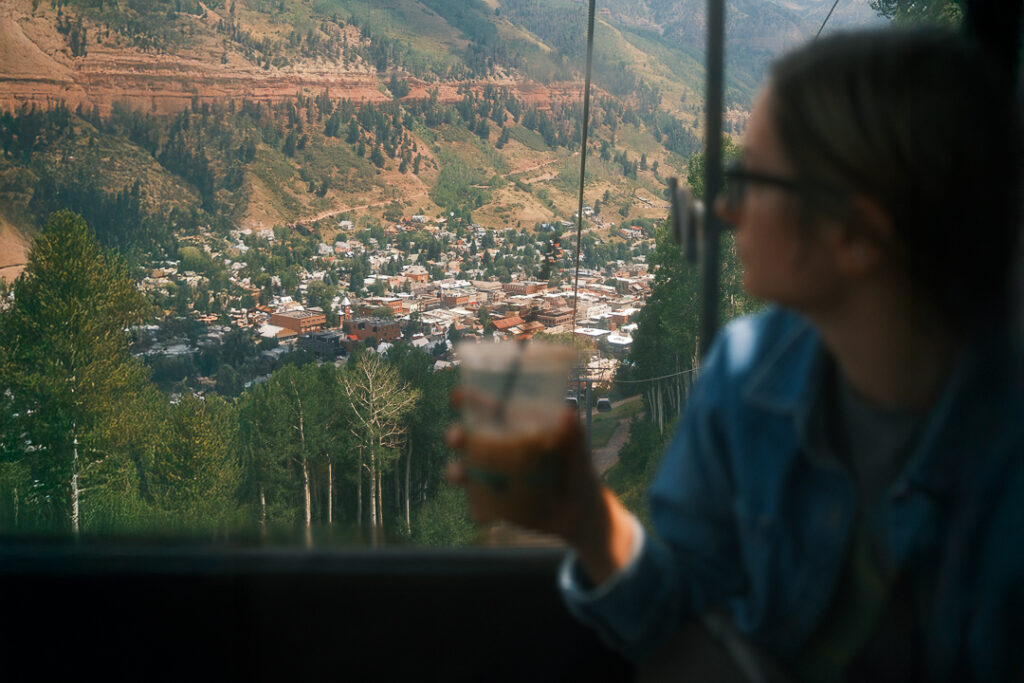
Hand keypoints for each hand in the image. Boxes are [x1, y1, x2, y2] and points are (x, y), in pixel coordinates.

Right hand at [446, 405, 635, 584]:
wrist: (581, 514)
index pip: (492, 410)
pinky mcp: (497, 500)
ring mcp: (498, 475)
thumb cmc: (580, 472)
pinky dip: (472, 501)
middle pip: (471, 437)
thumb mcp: (578, 450)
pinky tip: (473, 507)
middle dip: (457, 435)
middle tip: (456, 437)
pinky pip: (477, 498)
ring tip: (458, 473)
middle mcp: (503, 448)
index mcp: (518, 428)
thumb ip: (573, 433)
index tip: (456, 397)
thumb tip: (567, 413)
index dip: (472, 401)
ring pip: (467, 468)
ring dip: (456, 469)